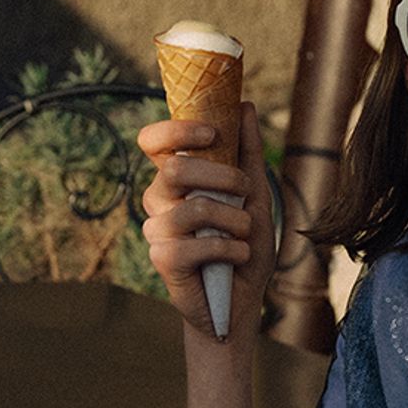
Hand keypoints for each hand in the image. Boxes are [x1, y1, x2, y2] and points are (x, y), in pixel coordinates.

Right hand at [137, 102, 276, 340]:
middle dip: (221, 176)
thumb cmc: (243, 248)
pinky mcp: (163, 260)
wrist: (241, 302)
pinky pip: (194, 244)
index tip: (212, 133)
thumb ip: (248, 154)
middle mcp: (159, 201)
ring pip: (191, 209)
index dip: (175, 131)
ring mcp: (157, 230)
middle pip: (175, 170)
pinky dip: (229, 250)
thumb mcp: (255, 197)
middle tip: (246, 190)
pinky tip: (238, 257)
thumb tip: (245, 105)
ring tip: (245, 234)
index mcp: (176, 180)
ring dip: (233, 220)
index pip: (152, 141)